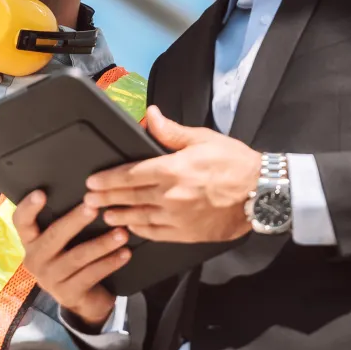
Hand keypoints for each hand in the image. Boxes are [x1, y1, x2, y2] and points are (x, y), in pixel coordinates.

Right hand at [13, 192, 126, 326]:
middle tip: (94, 207)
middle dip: (75, 220)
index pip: (21, 222)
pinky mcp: (68, 294)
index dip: (28, 208)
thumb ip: (65, 222)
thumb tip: (89, 192)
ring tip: (122, 232)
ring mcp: (50, 279)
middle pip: (53, 236)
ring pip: (78, 256)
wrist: (81, 301)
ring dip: (102, 243)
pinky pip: (91, 274)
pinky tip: (125, 253)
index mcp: (30, 241)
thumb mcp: (62, 243)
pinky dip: (110, 262)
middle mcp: (35, 259)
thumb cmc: (72, 259)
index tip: (41, 193)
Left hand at [84, 105, 258, 242]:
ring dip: (119, 216)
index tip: (92, 181)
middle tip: (88, 200)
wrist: (262, 194)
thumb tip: (149, 115)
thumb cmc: (234, 163)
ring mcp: (178, 218)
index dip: (108, 179)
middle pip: (129, 198)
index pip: (130, 175)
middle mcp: (170, 196)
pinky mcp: (187, 234)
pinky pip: (157, 234)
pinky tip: (132, 228)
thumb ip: (171, 131)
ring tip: (105, 215)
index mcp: (172, 170)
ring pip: (139, 218)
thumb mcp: (203, 139)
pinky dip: (141, 231)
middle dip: (105, 198)